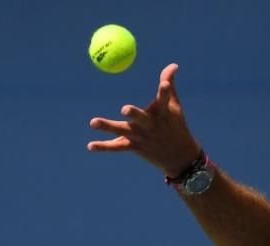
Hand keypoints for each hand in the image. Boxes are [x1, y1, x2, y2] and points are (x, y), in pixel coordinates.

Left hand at [87, 63, 200, 177]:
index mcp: (163, 113)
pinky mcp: (135, 147)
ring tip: (93, 122)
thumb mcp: (173, 106)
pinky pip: (118, 147)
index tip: (164, 84)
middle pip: (141, 118)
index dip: (165, 91)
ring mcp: (142, 137)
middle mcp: (151, 125)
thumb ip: (168, 85)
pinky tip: (90, 146)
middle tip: (124, 109)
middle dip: (134, 114)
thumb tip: (173, 64)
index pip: (164, 100)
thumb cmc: (175, 126)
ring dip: (108, 127)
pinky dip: (104, 146)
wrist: (179, 156)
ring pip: (123, 131)